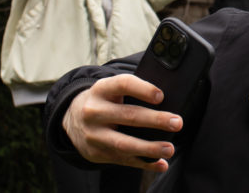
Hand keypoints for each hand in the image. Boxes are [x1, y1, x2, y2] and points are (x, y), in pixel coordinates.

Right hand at [61, 74, 182, 171]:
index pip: (123, 84)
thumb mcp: (110, 88)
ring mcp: (94, 135)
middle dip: (155, 120)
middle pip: (128, 116)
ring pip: (124, 143)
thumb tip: (164, 99)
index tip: (161, 96)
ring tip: (170, 149)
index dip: (143, 89)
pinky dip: (144, 163)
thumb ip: (132, 90)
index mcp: (101, 90)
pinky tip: (160, 164)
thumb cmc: (104, 100)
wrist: (72, 118)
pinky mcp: (96, 153)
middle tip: (176, 122)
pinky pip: (124, 160)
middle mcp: (94, 111)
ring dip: (150, 148)